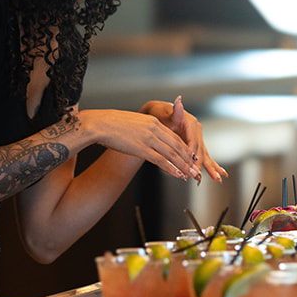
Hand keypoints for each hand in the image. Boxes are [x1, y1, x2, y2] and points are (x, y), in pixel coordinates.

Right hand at [78, 107, 198, 179]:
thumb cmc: (111, 124)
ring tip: (192, 174)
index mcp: (153, 122)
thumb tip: (148, 135)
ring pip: (172, 154)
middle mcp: (154, 129)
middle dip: (189, 158)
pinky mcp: (141, 148)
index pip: (174, 136)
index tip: (191, 156)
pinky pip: (160, 160)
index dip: (184, 148)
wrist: (99, 124)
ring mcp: (149, 138)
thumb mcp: (133, 122)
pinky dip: (171, 168)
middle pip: (177, 145)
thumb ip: (144, 129)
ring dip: (184, 165)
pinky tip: (178, 174)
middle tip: (197, 168)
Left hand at [141, 98, 227, 181]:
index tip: (191, 166)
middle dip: (201, 165)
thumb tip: (178, 102)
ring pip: (204, 154)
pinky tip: (217, 173)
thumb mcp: (166, 113)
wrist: (158, 113)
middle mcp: (196, 130)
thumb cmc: (160, 113)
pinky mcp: (195, 143)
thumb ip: (175, 112)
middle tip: (200, 176)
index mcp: (191, 123)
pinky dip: (209, 165)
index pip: (193, 142)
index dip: (192, 155)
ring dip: (210, 167)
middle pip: (200, 150)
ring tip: (217, 178)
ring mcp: (196, 137)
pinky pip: (203, 155)